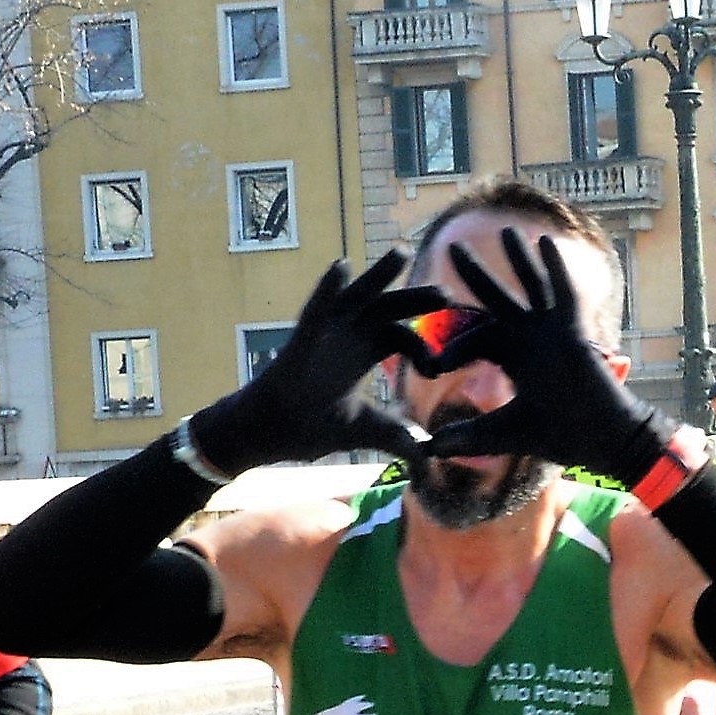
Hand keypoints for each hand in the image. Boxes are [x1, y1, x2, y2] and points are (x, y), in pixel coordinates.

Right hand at [190, 249, 445, 474]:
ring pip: (356, 296)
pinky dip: (327, 288)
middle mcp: (348, 336)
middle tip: (446, 293)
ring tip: (401, 253)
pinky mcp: (303, 339)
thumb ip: (397, 438)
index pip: (400, 337)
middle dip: (416, 300)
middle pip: (388, 309)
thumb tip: (428, 461)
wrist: (269, 435)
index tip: (437, 370)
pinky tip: (341, 266)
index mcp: (363, 353)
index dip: (422, 348)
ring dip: (378, 275)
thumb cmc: (310, 426)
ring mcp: (325, 334)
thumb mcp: (365, 430)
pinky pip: (316, 309)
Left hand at [419, 228, 674, 487]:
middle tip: (453, 247)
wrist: (601, 440)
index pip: (477, 338)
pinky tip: (544, 244)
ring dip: (519, 259)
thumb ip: (469, 435)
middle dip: (476, 274)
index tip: (432, 364)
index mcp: (514, 357)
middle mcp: (531, 338)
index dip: (453, 346)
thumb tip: (428, 448)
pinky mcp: (573, 333)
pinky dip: (555, 270)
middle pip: (499, 299)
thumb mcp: (506, 433)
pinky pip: (564, 295)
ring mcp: (554, 332)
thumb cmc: (562, 434)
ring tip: (506, 231)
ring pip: (532, 287)